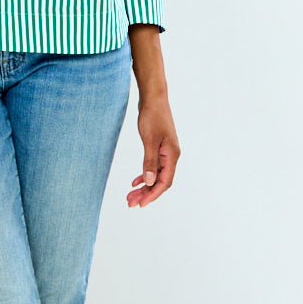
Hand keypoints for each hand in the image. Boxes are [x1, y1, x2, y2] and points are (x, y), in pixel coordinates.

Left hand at [128, 92, 179, 207]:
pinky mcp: (159, 148)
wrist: (153, 99)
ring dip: (144, 186)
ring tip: (130, 195)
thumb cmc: (152, 116)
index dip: (152, 194)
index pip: (164, 182)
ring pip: (155, 175)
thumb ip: (149, 162)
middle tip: (130, 203)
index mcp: (172, 155)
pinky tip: (135, 181)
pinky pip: (153, 167)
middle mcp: (171, 156)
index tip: (140, 204)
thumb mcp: (149, 140)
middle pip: (160, 181)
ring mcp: (165, 152)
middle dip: (146, 194)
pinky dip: (144, 175)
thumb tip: (148, 182)